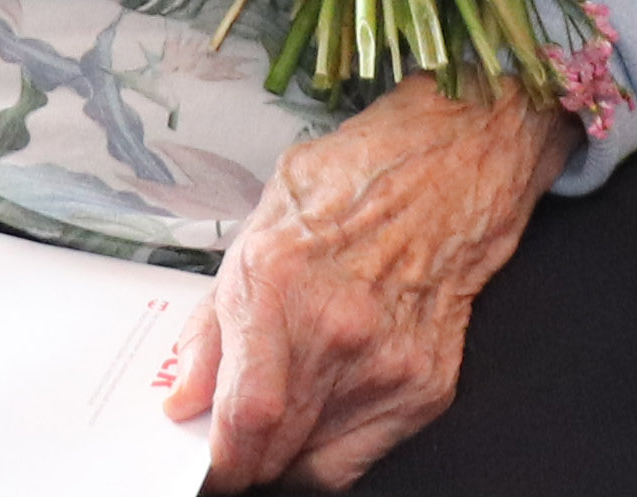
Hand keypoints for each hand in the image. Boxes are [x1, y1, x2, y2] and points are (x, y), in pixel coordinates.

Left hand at [164, 80, 570, 487]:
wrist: (451, 169)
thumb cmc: (353, 184)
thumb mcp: (258, 231)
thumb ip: (213, 325)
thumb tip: (185, 396)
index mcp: (280, 281)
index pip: (247, 413)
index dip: (220, 459)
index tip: (209, 467)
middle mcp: (338, 329)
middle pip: (276, 448)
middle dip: (244, 460)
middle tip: (235, 444)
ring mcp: (388, 362)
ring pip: (314, 462)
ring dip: (285, 455)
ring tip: (282, 414)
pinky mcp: (425, 386)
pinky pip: (362, 457)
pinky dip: (330, 449)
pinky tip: (323, 410)